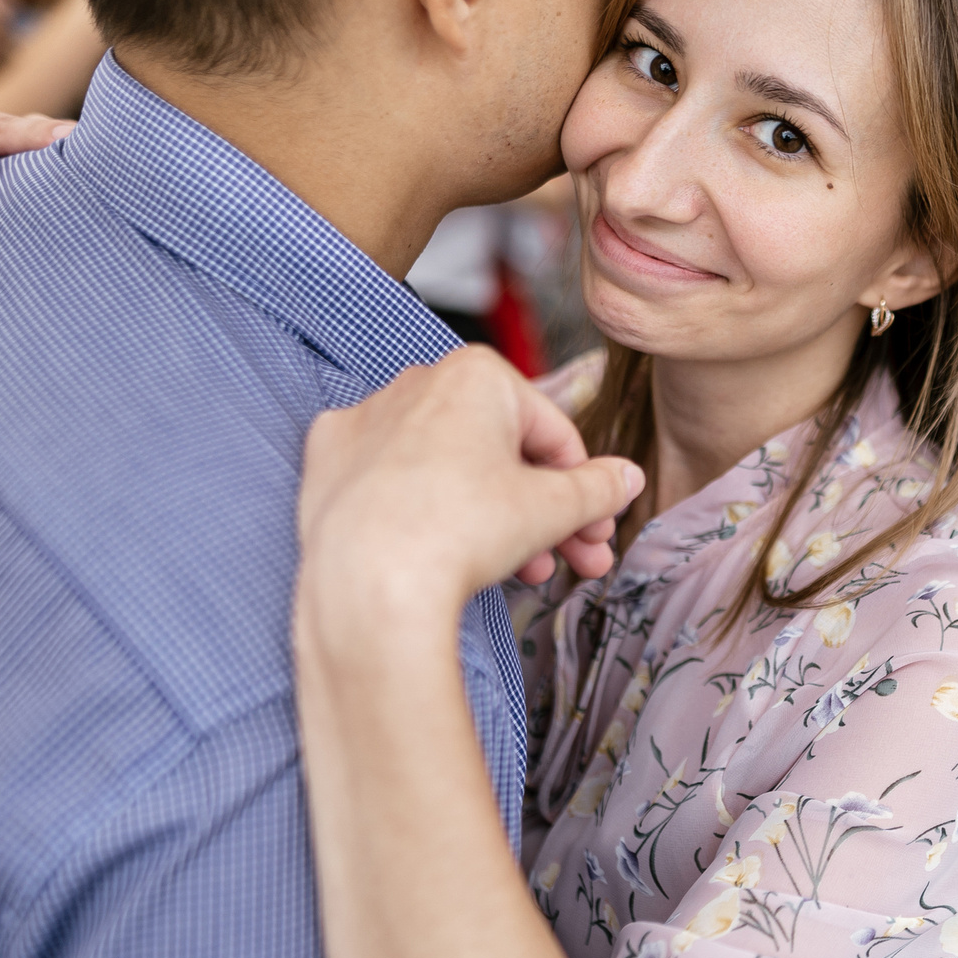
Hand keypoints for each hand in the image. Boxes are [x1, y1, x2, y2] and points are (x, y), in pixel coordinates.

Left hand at [297, 347, 640, 641]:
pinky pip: (394, 478)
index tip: (596, 530)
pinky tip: (444, 548)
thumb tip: (627, 477)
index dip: (585, 490)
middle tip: (572, 559)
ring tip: (522, 571)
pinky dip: (424, 508)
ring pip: (450, 466)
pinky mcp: (330, 460)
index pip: (555, 434)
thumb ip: (598, 488)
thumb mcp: (552, 509)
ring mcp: (367, 419)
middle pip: (502, 452)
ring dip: (495, 517)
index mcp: (478, 374)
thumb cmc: (459, 530)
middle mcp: (418, 381)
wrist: (368, 584)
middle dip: (544, 512)